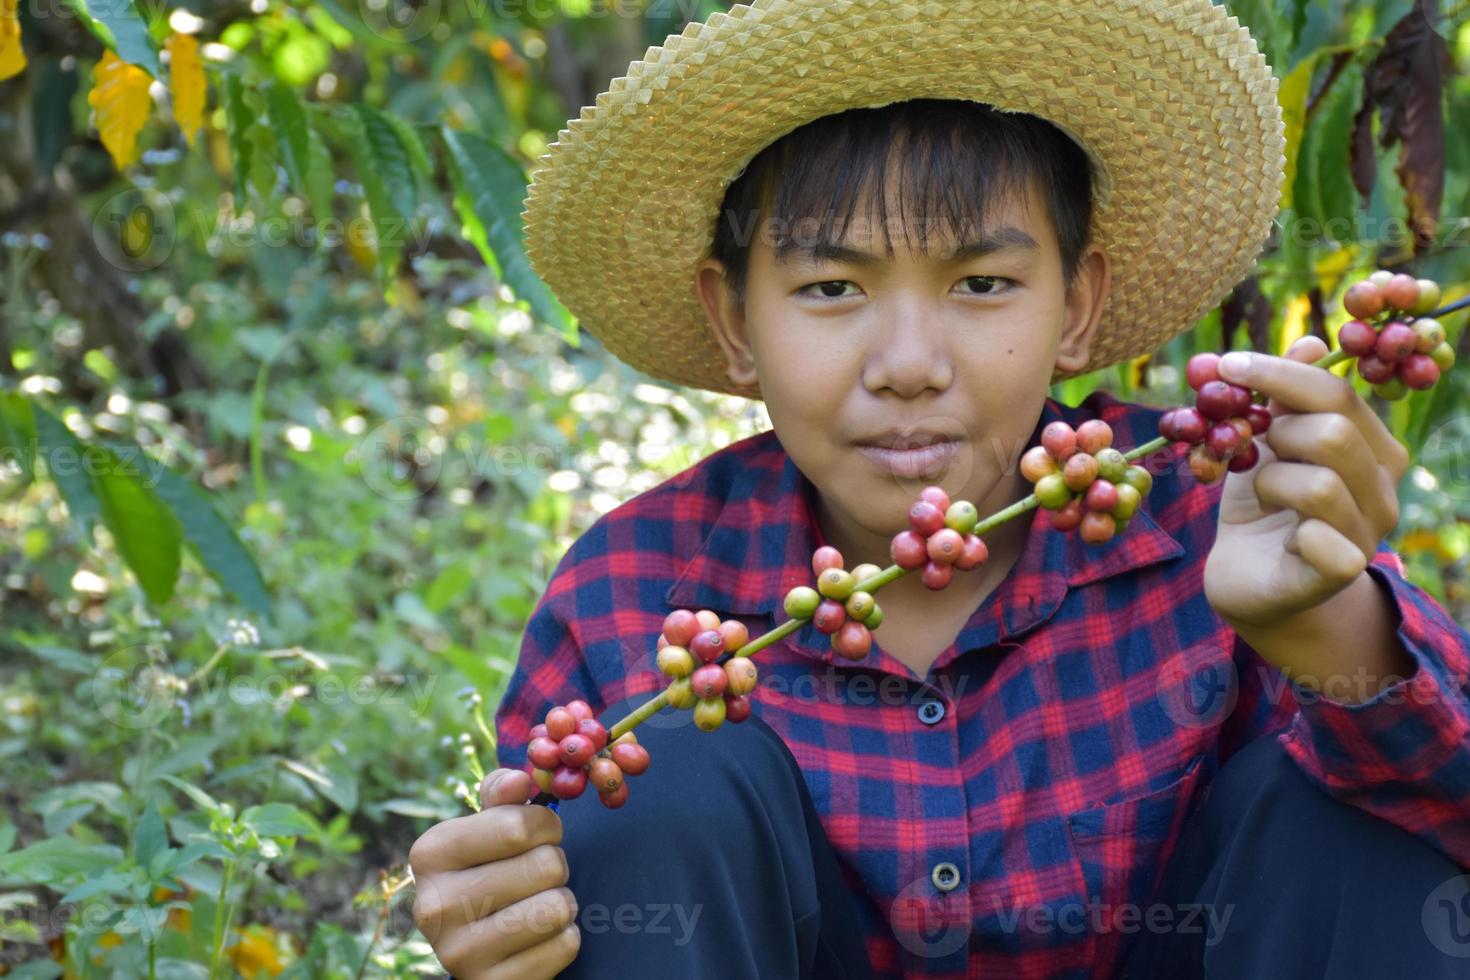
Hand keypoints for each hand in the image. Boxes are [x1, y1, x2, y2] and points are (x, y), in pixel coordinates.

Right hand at [409, 769, 580, 978]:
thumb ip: (503, 796)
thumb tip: (520, 780)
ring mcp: (459, 953)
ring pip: (557, 906)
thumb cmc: (490, 870)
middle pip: (545, 865)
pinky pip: (564, 945)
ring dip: (563, 901)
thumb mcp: (488, 827)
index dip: (546, 824)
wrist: (481, 949)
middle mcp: (433, 906)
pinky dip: (564, 938)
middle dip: (555, 864)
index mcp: (429, 854)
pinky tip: (539, 939)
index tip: (542, 832)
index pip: (517, 826)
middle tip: (539, 874)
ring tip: (539, 903)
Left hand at [1203, 336, 1409, 631]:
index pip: (1338, 393)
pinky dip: (1287, 530)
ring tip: (1260, 493)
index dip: (1279, 373)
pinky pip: (1321, 540)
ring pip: (1321, 483)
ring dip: (1269, 480)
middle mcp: (1382, 490)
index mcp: (1371, 449)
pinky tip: (1276, 532)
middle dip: (1276, 431)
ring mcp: (1367, 535)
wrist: (1249, 580)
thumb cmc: (1260, 506)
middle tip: (1252, 447)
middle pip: (1335, 431)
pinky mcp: (1339, 573)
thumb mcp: (1264, 445)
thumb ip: (1283, 398)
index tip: (1226, 365)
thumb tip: (1309, 341)